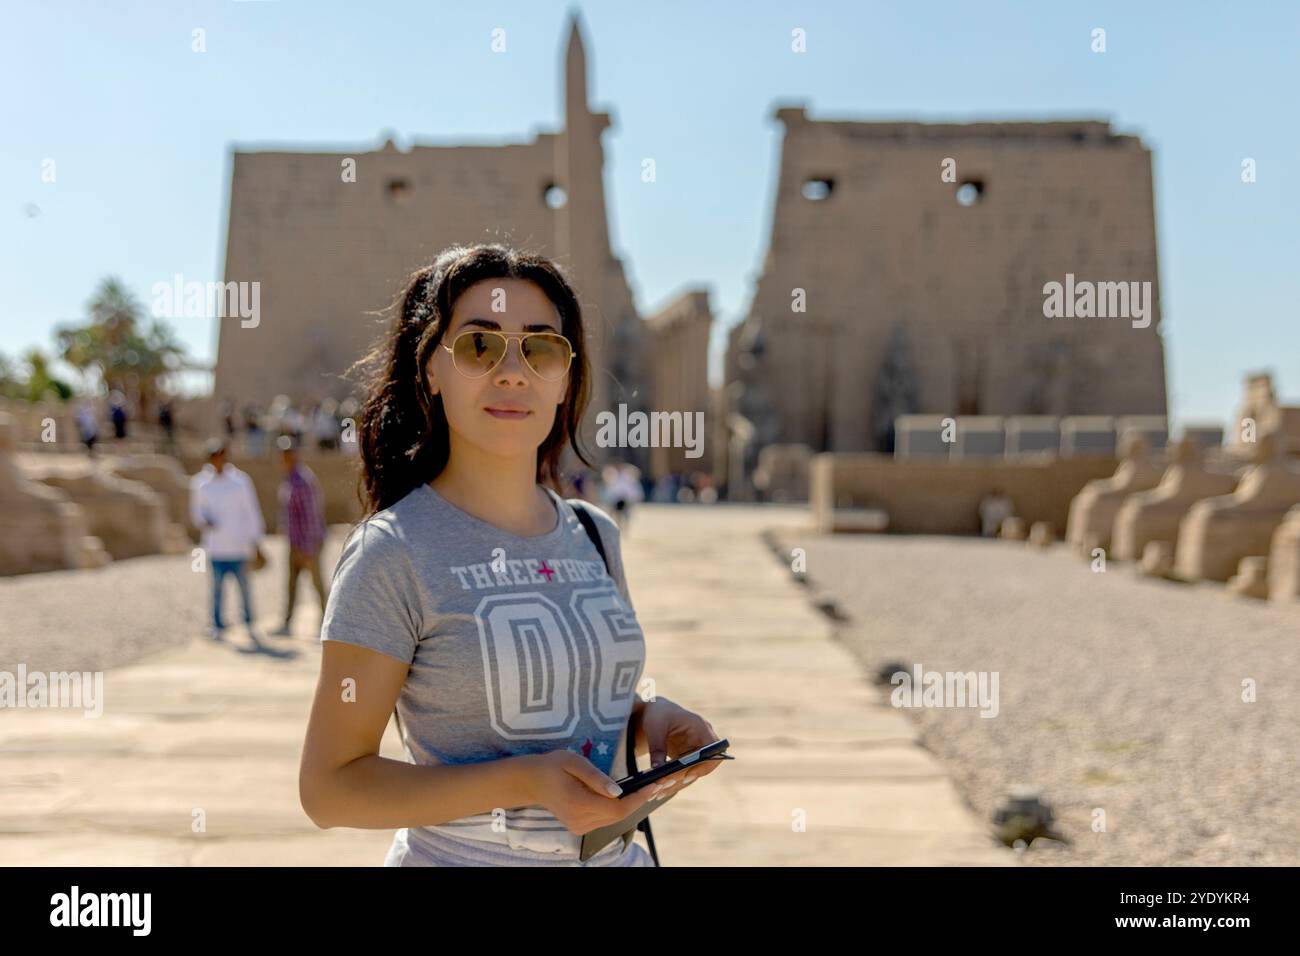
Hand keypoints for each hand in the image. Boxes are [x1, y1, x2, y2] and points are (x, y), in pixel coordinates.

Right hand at [518, 750, 657, 835]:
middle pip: (619, 815)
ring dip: (630, 804)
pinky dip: (618, 807)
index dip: (638, 798)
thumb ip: (596, 778)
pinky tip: (627, 794)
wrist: (532, 781)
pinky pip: (605, 819)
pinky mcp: (580, 827)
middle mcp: (580, 821)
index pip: (617, 809)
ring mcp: (579, 827)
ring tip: (647, 786)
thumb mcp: (574, 762)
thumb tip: (619, 792)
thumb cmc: (553, 766)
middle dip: (639, 800)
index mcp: (578, 804)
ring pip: (614, 819)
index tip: (654, 785)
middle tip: (658, 782)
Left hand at [636, 699, 723, 800]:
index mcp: (700, 727)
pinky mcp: (688, 757)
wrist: (654, 711)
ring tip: (659, 792)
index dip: (704, 764)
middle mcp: (703, 740)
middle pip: (704, 765)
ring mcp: (697, 750)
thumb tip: (657, 770)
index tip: (686, 775)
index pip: (713, 750)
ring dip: (678, 783)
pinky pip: (686, 772)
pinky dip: (674, 780)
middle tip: (666, 788)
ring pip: (694, 772)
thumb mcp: (654, 728)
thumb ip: (657, 748)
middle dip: (686, 778)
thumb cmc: (657, 713)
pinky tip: (659, 790)